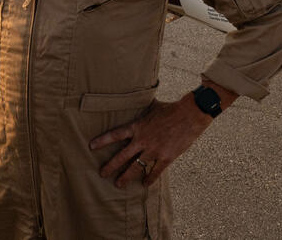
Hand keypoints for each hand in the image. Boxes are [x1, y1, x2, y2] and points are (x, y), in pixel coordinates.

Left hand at [89, 94, 212, 187]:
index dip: (102, 141)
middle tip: (102, 174)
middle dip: (111, 166)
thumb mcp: (151, 106)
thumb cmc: (170, 108)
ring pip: (136, 167)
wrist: (190, 115)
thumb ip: (141, 109)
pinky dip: (150, 178)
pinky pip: (155, 171)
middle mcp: (142, 140)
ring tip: (119, 184)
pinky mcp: (166, 157)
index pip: (115, 135)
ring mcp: (154, 150)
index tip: (91, 146)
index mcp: (137, 127)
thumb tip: (134, 97)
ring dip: (126, 177)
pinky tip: (145, 184)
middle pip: (122, 157)